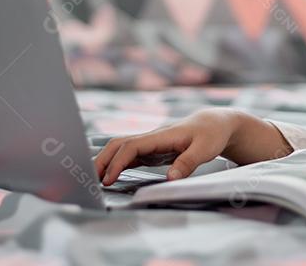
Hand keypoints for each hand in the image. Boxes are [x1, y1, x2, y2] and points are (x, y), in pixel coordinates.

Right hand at [95, 107, 241, 184]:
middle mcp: (151, 137)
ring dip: (106, 161)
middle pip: (119, 144)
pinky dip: (116, 164)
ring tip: (94, 180)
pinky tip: (109, 176)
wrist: (214, 123)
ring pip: (121, 148)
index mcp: (161, 135)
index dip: (117, 162)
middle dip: (102, 160)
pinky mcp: (152, 150)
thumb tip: (171, 178)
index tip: (108, 179)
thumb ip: (187, 163)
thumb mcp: (205, 149)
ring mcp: (150, 143)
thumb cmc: (210, 134)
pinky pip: (129, 155)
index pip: (131, 146)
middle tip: (91, 181)